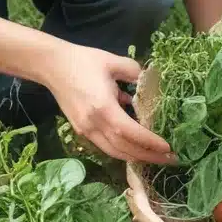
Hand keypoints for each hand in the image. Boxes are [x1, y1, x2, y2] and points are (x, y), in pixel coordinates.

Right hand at [43, 44, 176, 164]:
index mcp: (103, 107)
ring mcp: (85, 129)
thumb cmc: (83, 61)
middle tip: (170, 159)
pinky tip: (136, 148)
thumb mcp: (114, 61)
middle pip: (123, 149)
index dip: (149, 142)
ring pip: (113, 151)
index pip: (129, 132)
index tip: (167, 147)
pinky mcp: (81, 130)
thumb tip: (151, 81)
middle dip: (148, 156)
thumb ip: (135, 72)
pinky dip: (122, 150)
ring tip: (156, 157)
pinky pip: (105, 146)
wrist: (52, 66)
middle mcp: (93, 124)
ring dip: (135, 157)